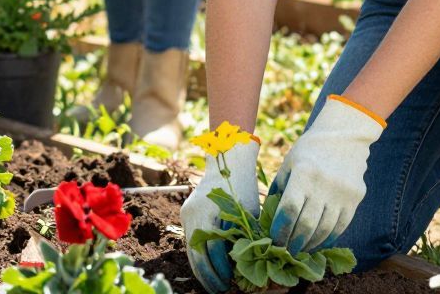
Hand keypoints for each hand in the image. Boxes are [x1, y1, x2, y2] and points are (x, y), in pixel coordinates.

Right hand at [183, 138, 260, 293]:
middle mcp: (193, 215)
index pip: (215, 250)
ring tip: (215, 285)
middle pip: (198, 255)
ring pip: (191, 252)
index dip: (223, 269)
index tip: (233, 283)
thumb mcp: (250, 211)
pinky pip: (191, 243)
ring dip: (202, 271)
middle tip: (221, 291)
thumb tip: (253, 265)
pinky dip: (199, 258)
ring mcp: (186, 215)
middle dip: (209, 277)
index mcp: (210, 212)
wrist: (226, 160)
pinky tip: (210, 269)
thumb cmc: (244, 186)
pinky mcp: (186, 216)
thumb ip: (249, 236)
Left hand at [270, 96, 383, 252]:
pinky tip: (318, 242)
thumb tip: (266, 219)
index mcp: (304, 173)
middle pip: (306, 224)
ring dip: (310, 244)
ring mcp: (342, 192)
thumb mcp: (289, 164)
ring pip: (324, 229)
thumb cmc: (309, 150)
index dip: (280, 230)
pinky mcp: (355, 198)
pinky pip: (341, 226)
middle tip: (285, 251)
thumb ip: (278, 190)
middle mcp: (324, 184)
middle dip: (293, 242)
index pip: (289, 210)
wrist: (345, 136)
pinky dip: (327, 238)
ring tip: (300, 249)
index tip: (274, 240)